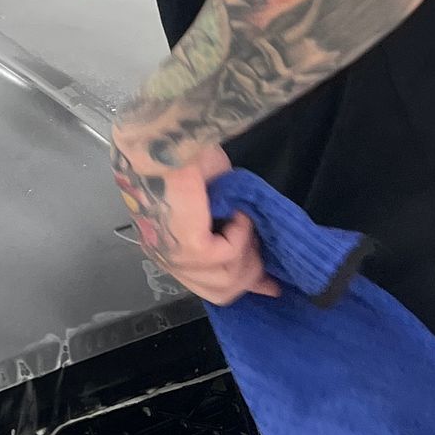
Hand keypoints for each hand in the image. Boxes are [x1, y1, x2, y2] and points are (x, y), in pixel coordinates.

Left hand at [107, 135, 279, 304]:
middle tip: (262, 242)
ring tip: (245, 220)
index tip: (272, 285)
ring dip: (248, 250)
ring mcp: (175, 257)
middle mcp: (167, 259)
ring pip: (228, 278)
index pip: (208, 286)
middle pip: (221, 290)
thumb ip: (227, 223)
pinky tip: (235, 211)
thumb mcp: (213, 197)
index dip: (243, 285)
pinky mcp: (188, 247)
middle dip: (252, 271)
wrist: (162, 143)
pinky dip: (241, 231)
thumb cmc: (181, 160)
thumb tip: (256, 238)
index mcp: (168, 249)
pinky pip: (230, 254)